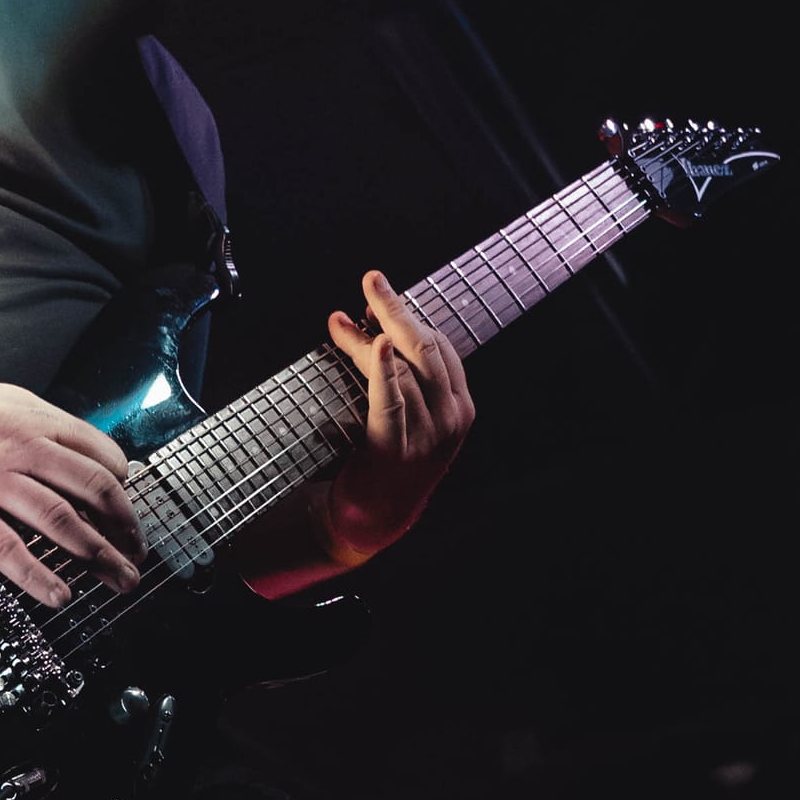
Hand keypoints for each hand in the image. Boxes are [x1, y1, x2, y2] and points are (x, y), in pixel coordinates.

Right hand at [0, 373, 141, 606]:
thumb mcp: (3, 405)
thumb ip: (44, 430)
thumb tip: (85, 457)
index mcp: (36, 421)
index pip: (103, 455)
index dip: (125, 490)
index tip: (130, 516)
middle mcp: (21, 448)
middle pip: (94, 489)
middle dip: (125, 528)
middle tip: (137, 553)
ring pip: (60, 520)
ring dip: (98, 556)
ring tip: (118, 580)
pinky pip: (9, 549)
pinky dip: (40, 576)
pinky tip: (60, 595)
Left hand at [318, 270, 474, 561]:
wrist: (375, 520)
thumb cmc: (388, 461)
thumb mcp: (412, 417)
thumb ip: (407, 379)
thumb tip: (382, 326)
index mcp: (460, 405)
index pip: (441, 346)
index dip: (410, 316)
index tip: (378, 297)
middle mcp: (451, 417)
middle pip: (425, 348)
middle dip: (396, 308)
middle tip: (371, 279)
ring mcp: (428, 436)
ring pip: (401, 369)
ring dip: (368, 337)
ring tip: (340, 319)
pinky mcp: (397, 449)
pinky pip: (390, 400)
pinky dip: (383, 369)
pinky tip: (377, 342)